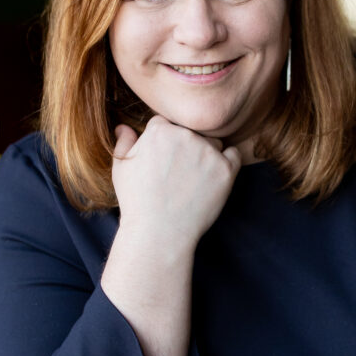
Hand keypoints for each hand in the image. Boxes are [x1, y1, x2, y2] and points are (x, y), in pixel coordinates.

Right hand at [112, 116, 240, 254]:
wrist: (159, 232)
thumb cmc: (136, 202)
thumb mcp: (121, 169)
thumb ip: (124, 143)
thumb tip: (124, 127)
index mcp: (159, 130)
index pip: (167, 123)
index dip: (165, 141)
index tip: (165, 159)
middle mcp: (185, 135)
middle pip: (191, 131)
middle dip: (186, 146)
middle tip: (180, 172)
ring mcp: (207, 151)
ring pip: (213, 142)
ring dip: (207, 154)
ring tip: (194, 179)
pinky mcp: (225, 169)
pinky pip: (234, 154)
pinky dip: (228, 162)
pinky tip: (215, 176)